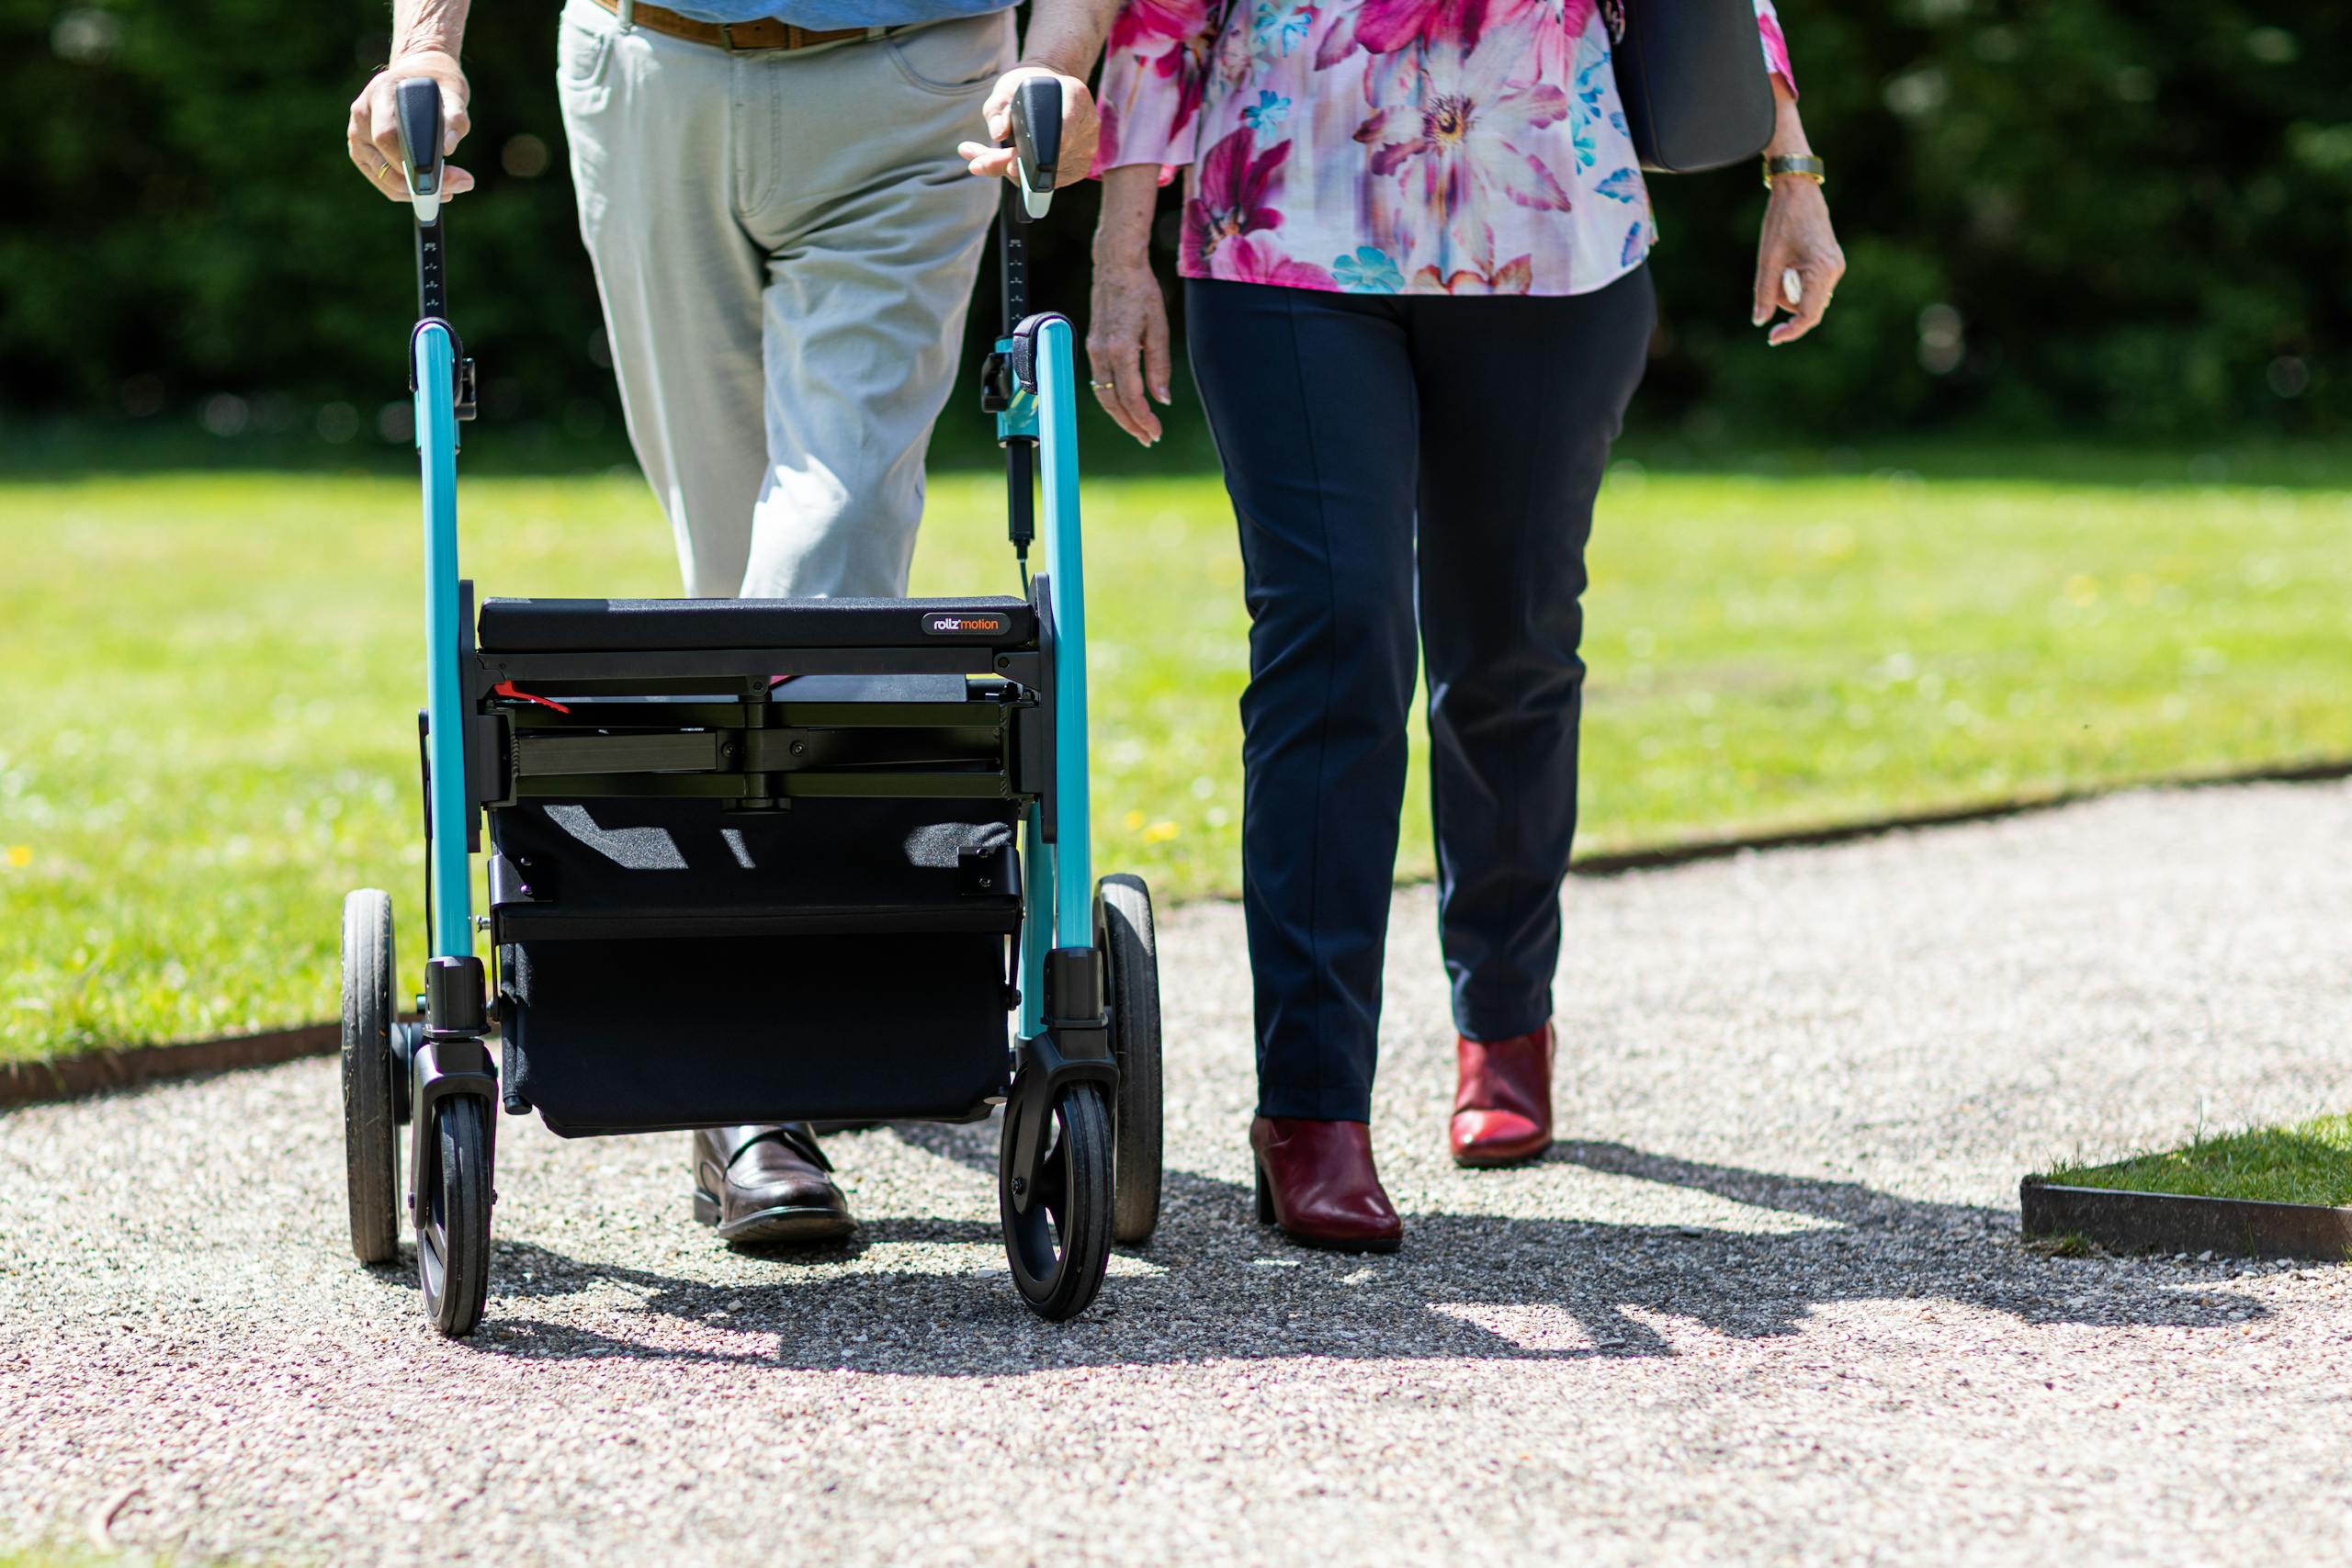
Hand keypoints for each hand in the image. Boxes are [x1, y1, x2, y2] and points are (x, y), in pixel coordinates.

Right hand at [347, 52, 474, 202]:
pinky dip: (407, 191)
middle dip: (421, 181)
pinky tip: (435, 191)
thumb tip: (447, 148)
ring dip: (416, 191)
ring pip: (382, 176)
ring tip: (452, 189)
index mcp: (380, 93)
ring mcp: (357, 133)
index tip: (443, 174)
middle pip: (384, 161)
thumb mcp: (454, 93)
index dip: (411, 162)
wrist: (419, 75)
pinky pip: (381, 180)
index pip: (386, 135)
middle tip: (459, 185)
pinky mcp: (361, 151)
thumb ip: (454, 118)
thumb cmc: (437, 84)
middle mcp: (362, 114)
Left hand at [956, 66, 1098, 183]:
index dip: (1037, 154)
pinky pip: (1049, 181)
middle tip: (977, 163)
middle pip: (1049, 160)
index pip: (1060, 132)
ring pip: (1046, 176)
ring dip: (1012, 173)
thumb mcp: (1005, 88)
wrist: (1050, 87)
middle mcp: (1087, 125)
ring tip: (983, 160)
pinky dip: (1023, 177)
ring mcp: (1087, 149)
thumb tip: (997, 134)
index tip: (1011, 165)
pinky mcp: (1080, 167)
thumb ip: (997, 110)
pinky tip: (1004, 164)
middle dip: (1010, 165)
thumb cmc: (1026, 85)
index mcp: (1074, 96)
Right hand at [1086, 252, 1171, 445]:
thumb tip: (1163, 400)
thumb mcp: (1158, 329)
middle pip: (1112, 402)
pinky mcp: (1091, 345)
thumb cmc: (1141, 291)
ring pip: (1102, 394)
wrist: (1116, 265)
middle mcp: (1101, 352)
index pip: (1131, 397)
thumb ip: (1159, 367)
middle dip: (1130, 424)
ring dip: (1119, 414)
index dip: (1143, 419)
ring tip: (1138, 427)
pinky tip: (1126, 402)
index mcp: (1121, 349)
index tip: (1156, 432)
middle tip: (1148, 438)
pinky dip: (1112, 397)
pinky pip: (1099, 380)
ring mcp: (1093, 349)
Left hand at [1752, 177, 1843, 345]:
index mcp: (1821, 271)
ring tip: (1778, 264)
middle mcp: (1834, 271)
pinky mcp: (1830, 261)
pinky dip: (1795, 282)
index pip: (1808, 315)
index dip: (1790, 331)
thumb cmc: (1782, 221)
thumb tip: (1760, 322)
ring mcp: (1835, 266)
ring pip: (1808, 297)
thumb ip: (1764, 293)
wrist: (1797, 189)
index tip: (1772, 338)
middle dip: (1784, 301)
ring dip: (1788, 291)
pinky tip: (1787, 262)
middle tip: (1770, 278)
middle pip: (1807, 307)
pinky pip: (1812, 285)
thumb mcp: (1767, 260)